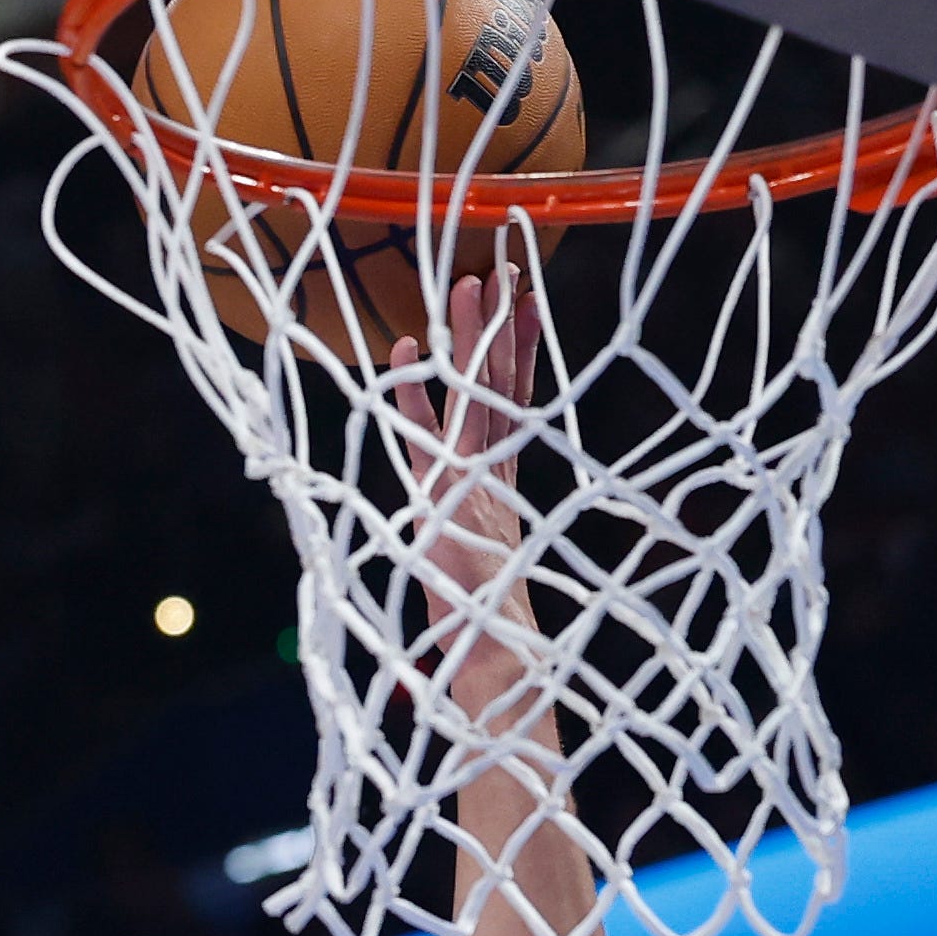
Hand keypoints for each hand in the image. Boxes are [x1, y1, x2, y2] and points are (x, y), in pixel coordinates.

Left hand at [391, 271, 553, 710]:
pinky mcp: (449, 498)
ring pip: (474, 398)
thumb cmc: (485, 630)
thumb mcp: (476, 570)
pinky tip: (410, 352)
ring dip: (473, 340)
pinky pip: (432, 435)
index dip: (517, 355)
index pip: (509, 406)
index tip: (526, 305)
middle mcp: (487, 476)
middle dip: (500, 329)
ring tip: (476, 284)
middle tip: (505, 271)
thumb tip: (463, 559)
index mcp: (497, 486)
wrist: (493, 664)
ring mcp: (471, 483)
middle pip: (497, 389)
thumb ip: (469, 543)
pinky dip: (418, 395)